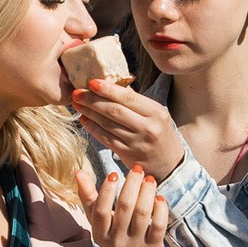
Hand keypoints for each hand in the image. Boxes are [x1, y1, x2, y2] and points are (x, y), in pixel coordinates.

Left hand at [71, 78, 185, 180]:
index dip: (107, 89)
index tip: (91, 82)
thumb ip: (136, 102)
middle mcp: (148, 128)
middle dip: (92, 100)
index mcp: (156, 113)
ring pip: (108, 125)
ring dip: (89, 113)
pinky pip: (106, 139)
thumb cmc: (160, 133)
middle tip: (76, 93)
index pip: (128, 98)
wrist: (170, 164)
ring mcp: (137, 143)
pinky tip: (84, 120)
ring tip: (77, 103)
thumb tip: (109, 87)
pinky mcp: (128, 155)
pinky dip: (93, 128)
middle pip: (114, 111)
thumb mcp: (156, 114)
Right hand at [72, 165, 167, 246]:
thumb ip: (88, 196)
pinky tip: (159, 197)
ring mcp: (136, 245)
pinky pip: (159, 225)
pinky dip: (160, 208)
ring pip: (142, 213)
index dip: (106, 191)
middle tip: (138, 170)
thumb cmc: (114, 235)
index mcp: (100, 234)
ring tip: (150, 179)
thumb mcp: (98, 221)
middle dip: (132, 184)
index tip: (114, 174)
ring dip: (147, 192)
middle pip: (124, 208)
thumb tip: (78, 172)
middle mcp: (117, 241)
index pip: (101, 211)